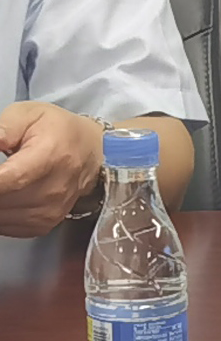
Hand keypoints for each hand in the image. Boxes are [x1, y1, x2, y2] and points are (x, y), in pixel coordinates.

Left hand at [0, 102, 104, 238]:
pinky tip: (6, 194)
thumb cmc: (57, 129)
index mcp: (49, 156)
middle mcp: (54, 189)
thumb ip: (2, 128)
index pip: (7, 180)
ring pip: (2, 215)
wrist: (92, 150)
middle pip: (1, 200)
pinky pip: (6, 226)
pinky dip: (1, 211)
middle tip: (0, 171)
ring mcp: (51, 211)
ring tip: (4, 180)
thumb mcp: (28, 114)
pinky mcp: (45, 224)